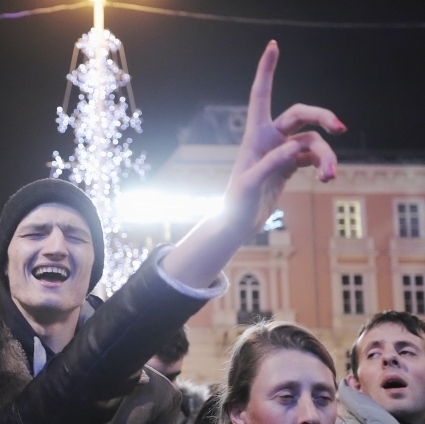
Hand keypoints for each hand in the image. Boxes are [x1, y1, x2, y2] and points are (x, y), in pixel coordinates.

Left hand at [224, 40, 346, 238]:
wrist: (237, 223)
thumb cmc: (236, 203)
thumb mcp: (250, 184)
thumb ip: (271, 164)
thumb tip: (296, 147)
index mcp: (254, 136)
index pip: (261, 96)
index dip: (267, 70)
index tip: (273, 46)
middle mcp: (268, 138)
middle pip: (301, 114)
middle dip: (322, 117)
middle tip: (341, 128)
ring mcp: (281, 151)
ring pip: (312, 142)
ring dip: (326, 156)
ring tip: (331, 176)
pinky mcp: (289, 165)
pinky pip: (313, 157)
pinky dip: (323, 164)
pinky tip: (328, 177)